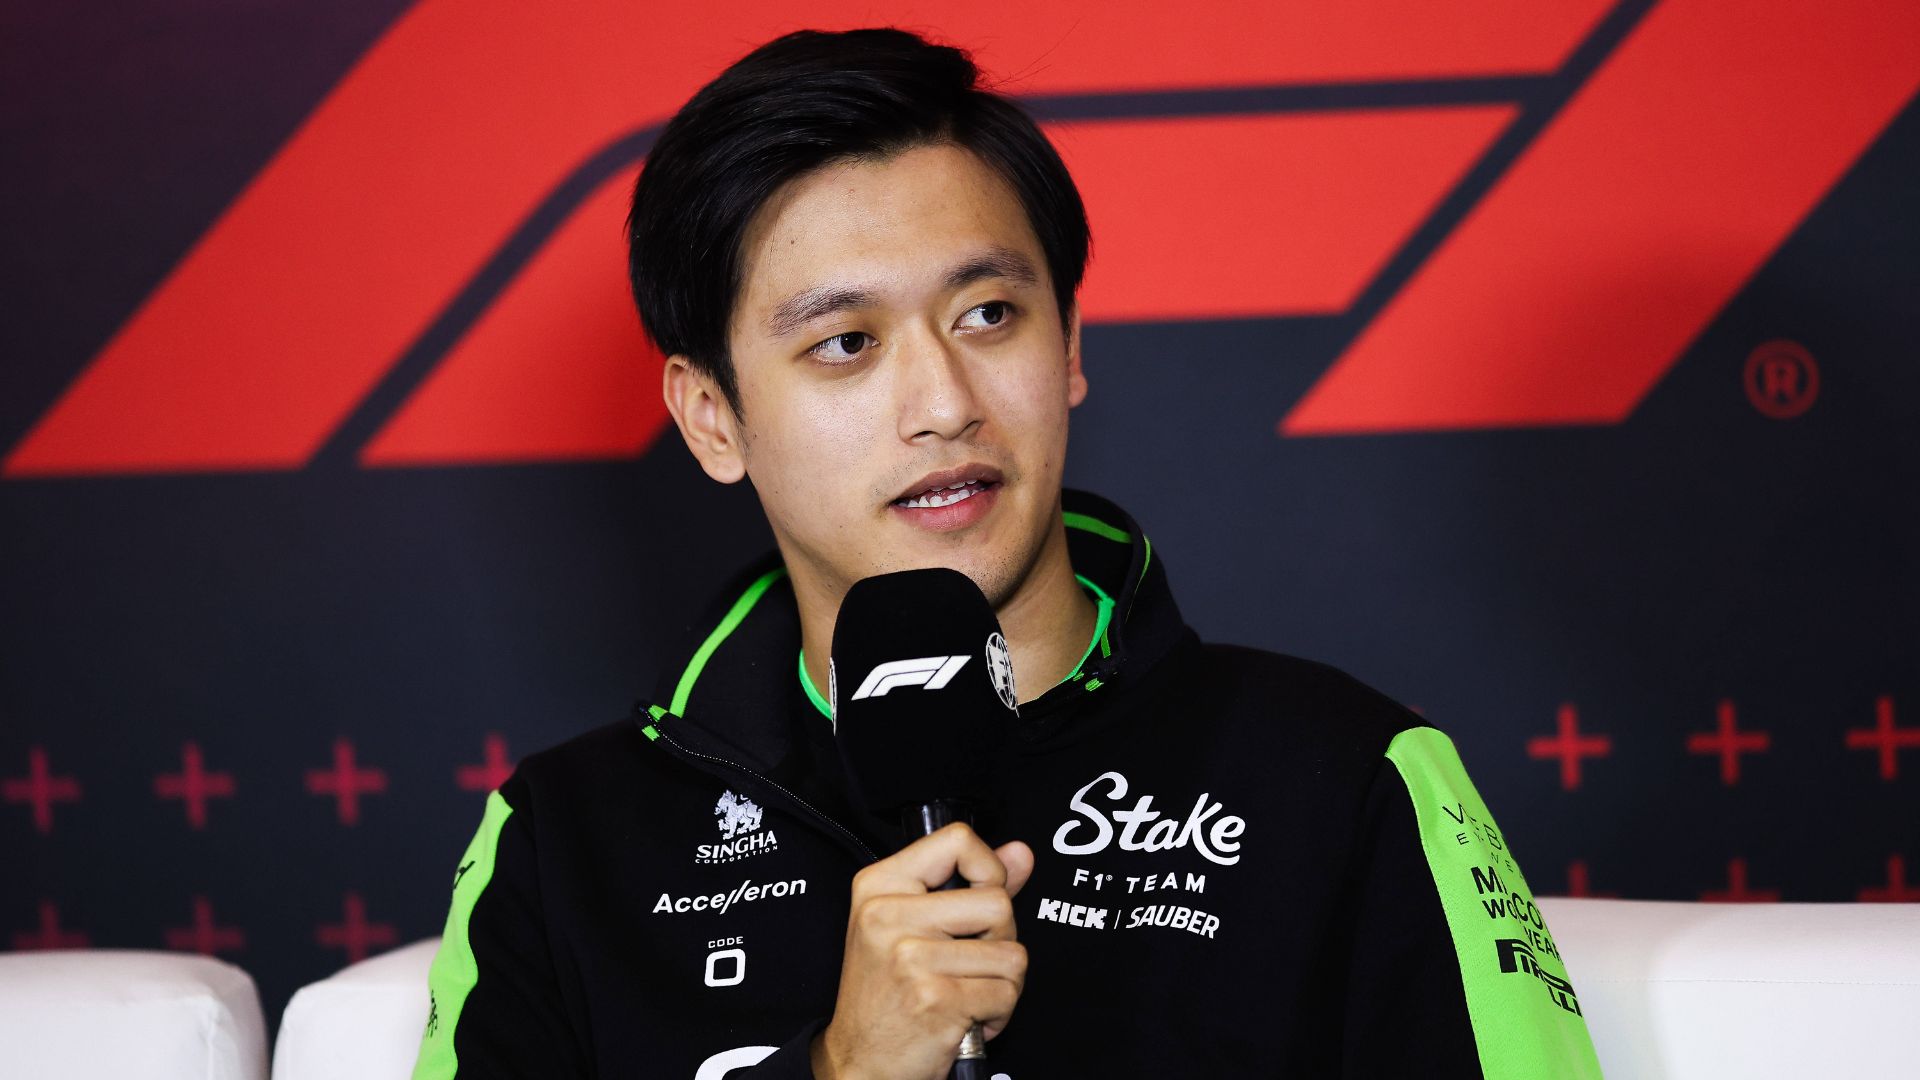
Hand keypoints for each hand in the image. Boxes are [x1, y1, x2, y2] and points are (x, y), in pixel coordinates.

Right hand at [810, 823, 1034, 1079]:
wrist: (859, 1063)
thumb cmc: (887, 994)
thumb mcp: (912, 926)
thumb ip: (970, 884)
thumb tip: (1021, 853)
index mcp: (880, 885)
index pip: (958, 841)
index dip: (989, 870)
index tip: (979, 902)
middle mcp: (888, 915)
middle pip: (998, 902)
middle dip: (1000, 941)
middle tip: (968, 966)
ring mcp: (909, 957)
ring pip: (1012, 954)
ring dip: (1002, 984)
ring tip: (966, 993)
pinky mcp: (934, 998)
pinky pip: (1006, 993)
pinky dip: (997, 1013)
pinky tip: (965, 1018)